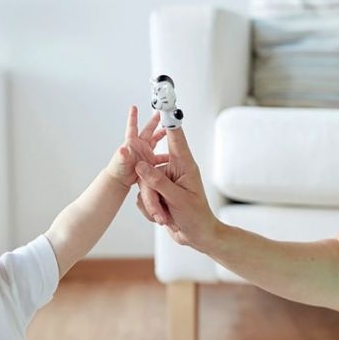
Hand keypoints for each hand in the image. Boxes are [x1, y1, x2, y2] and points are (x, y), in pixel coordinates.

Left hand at [109, 106, 167, 187]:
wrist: (120, 179)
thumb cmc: (118, 169)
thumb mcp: (121, 161)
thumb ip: (122, 156)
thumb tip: (122, 150)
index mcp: (132, 142)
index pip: (132, 127)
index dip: (133, 117)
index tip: (134, 107)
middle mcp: (139, 146)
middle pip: (148, 130)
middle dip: (154, 121)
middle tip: (160, 113)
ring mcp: (145, 153)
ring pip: (155, 141)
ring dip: (162, 135)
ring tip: (170, 130)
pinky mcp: (149, 162)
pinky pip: (160, 157)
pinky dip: (166, 156)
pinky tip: (172, 155)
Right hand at [135, 126, 218, 250]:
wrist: (197, 236)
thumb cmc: (196, 217)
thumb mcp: (178, 200)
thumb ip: (159, 182)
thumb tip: (141, 166)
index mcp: (184, 165)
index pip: (175, 137)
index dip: (168, 119)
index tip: (162, 103)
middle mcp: (173, 169)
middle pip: (149, 169)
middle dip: (151, 194)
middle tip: (161, 211)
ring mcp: (164, 181)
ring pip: (143, 185)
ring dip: (152, 205)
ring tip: (165, 218)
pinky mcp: (157, 192)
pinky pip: (142, 196)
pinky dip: (150, 210)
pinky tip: (163, 218)